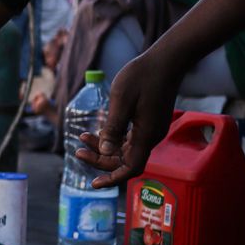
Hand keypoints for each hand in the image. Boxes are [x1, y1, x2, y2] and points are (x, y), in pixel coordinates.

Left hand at [74, 53, 181, 187]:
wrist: (167, 60)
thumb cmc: (143, 76)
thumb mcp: (122, 101)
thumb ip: (113, 127)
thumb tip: (106, 152)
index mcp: (146, 135)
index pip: (131, 168)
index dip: (112, 179)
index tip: (93, 184)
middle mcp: (151, 136)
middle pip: (124, 160)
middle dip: (100, 160)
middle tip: (77, 151)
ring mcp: (151, 129)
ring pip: (125, 148)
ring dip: (104, 147)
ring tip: (81, 137)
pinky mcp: (149, 121)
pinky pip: (129, 138)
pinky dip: (112, 137)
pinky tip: (97, 129)